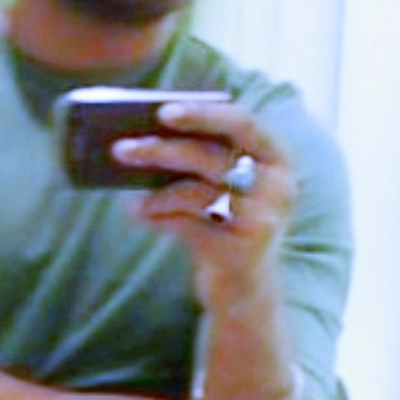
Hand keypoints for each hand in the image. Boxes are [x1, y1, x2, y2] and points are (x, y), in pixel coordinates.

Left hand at [112, 101, 296, 311]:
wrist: (244, 288)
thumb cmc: (227, 224)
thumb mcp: (225, 187)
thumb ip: (201, 157)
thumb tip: (143, 134)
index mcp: (278, 159)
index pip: (244, 123)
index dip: (203, 113)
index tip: (162, 111)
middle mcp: (279, 188)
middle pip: (213, 158)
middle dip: (163, 150)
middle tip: (121, 148)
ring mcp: (263, 222)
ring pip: (198, 193)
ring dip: (157, 192)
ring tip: (128, 194)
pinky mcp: (241, 252)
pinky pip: (189, 226)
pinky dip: (160, 218)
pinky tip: (137, 213)